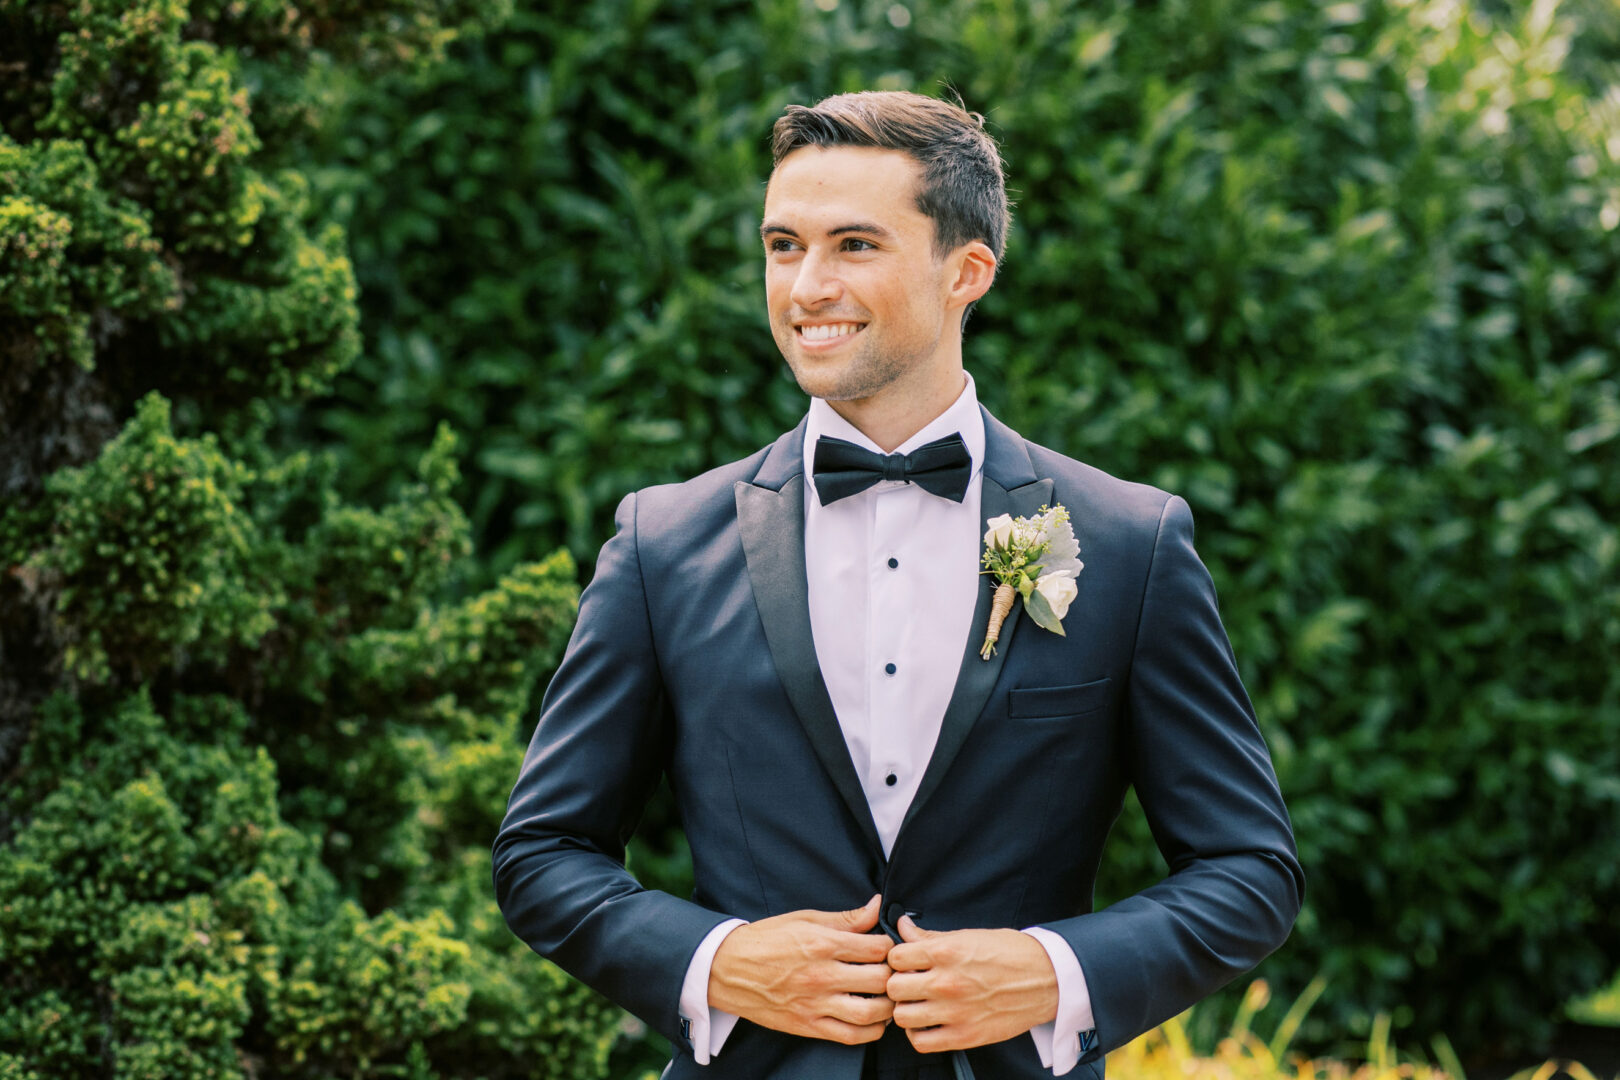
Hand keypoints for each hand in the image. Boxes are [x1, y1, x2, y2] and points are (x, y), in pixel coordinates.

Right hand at [708, 893, 895, 1044]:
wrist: (727, 969)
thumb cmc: (765, 940)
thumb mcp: (804, 919)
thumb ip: (845, 918)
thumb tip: (877, 906)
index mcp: (822, 943)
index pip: (877, 948)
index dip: (890, 946)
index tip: (887, 947)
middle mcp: (821, 974)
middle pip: (879, 979)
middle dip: (893, 975)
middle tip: (893, 972)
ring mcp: (815, 1003)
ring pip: (870, 1012)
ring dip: (888, 1006)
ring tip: (887, 997)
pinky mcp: (808, 1025)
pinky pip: (850, 1036)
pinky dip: (871, 1031)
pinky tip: (874, 1020)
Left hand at [885, 915, 1058, 1052]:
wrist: (1047, 980)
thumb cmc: (1010, 953)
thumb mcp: (969, 935)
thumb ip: (931, 936)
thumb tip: (902, 926)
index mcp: (946, 951)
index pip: (896, 956)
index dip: (897, 959)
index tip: (906, 963)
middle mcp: (946, 982)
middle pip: (894, 987)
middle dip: (898, 984)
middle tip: (909, 984)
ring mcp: (954, 1011)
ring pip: (901, 1016)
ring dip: (906, 1009)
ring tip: (917, 1004)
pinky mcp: (964, 1036)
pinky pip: (921, 1041)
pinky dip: (918, 1034)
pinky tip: (927, 1023)